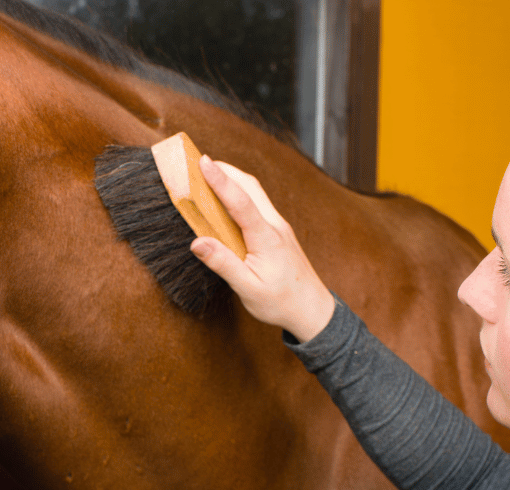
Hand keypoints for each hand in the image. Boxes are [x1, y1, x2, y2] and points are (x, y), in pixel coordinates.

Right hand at [190, 155, 334, 341]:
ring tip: (209, 173)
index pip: (241, 202)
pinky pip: (258, 205)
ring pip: (256, 193)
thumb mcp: (248, 289)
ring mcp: (279, 227)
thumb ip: (223, 264)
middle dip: (225, 169)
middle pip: (250, 186)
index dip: (220, 181)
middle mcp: (275, 226)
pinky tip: (227, 198)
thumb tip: (197, 243)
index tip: (203, 162)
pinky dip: (240, 193)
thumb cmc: (281, 302)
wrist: (312, 310)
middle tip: (199, 160)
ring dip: (233, 178)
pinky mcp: (278, 232)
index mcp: (267, 238)